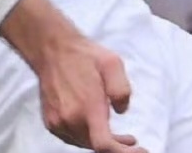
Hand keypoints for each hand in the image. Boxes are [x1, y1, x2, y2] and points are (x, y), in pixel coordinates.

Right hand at [1, 0, 143, 151]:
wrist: (51, 49)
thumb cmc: (83, 56)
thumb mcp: (112, 63)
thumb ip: (122, 90)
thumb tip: (121, 110)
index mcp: (87, 106)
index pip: (104, 145)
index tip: (140, 150)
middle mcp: (69, 118)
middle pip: (97, 147)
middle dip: (117, 147)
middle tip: (131, 141)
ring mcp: (58, 122)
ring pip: (85, 143)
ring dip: (102, 142)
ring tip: (116, 136)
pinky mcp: (51, 122)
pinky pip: (73, 138)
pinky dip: (87, 137)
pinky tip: (94, 127)